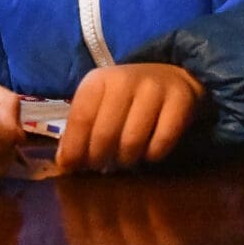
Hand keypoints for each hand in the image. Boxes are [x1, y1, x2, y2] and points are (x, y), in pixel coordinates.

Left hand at [57, 63, 202, 173]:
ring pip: (132, 141)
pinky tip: (148, 150)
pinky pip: (162, 142)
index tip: (73, 167)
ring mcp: (154, 88)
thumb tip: (64, 164)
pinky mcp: (180, 100)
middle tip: (102, 165)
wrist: (168, 76)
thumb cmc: (124, 99)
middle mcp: (125, 79)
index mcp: (98, 79)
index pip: (81, 118)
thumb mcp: (97, 106)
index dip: (75, 148)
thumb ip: (78, 131)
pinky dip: (153, 154)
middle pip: (105, 134)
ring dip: (126, 159)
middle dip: (100, 158)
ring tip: (125, 157)